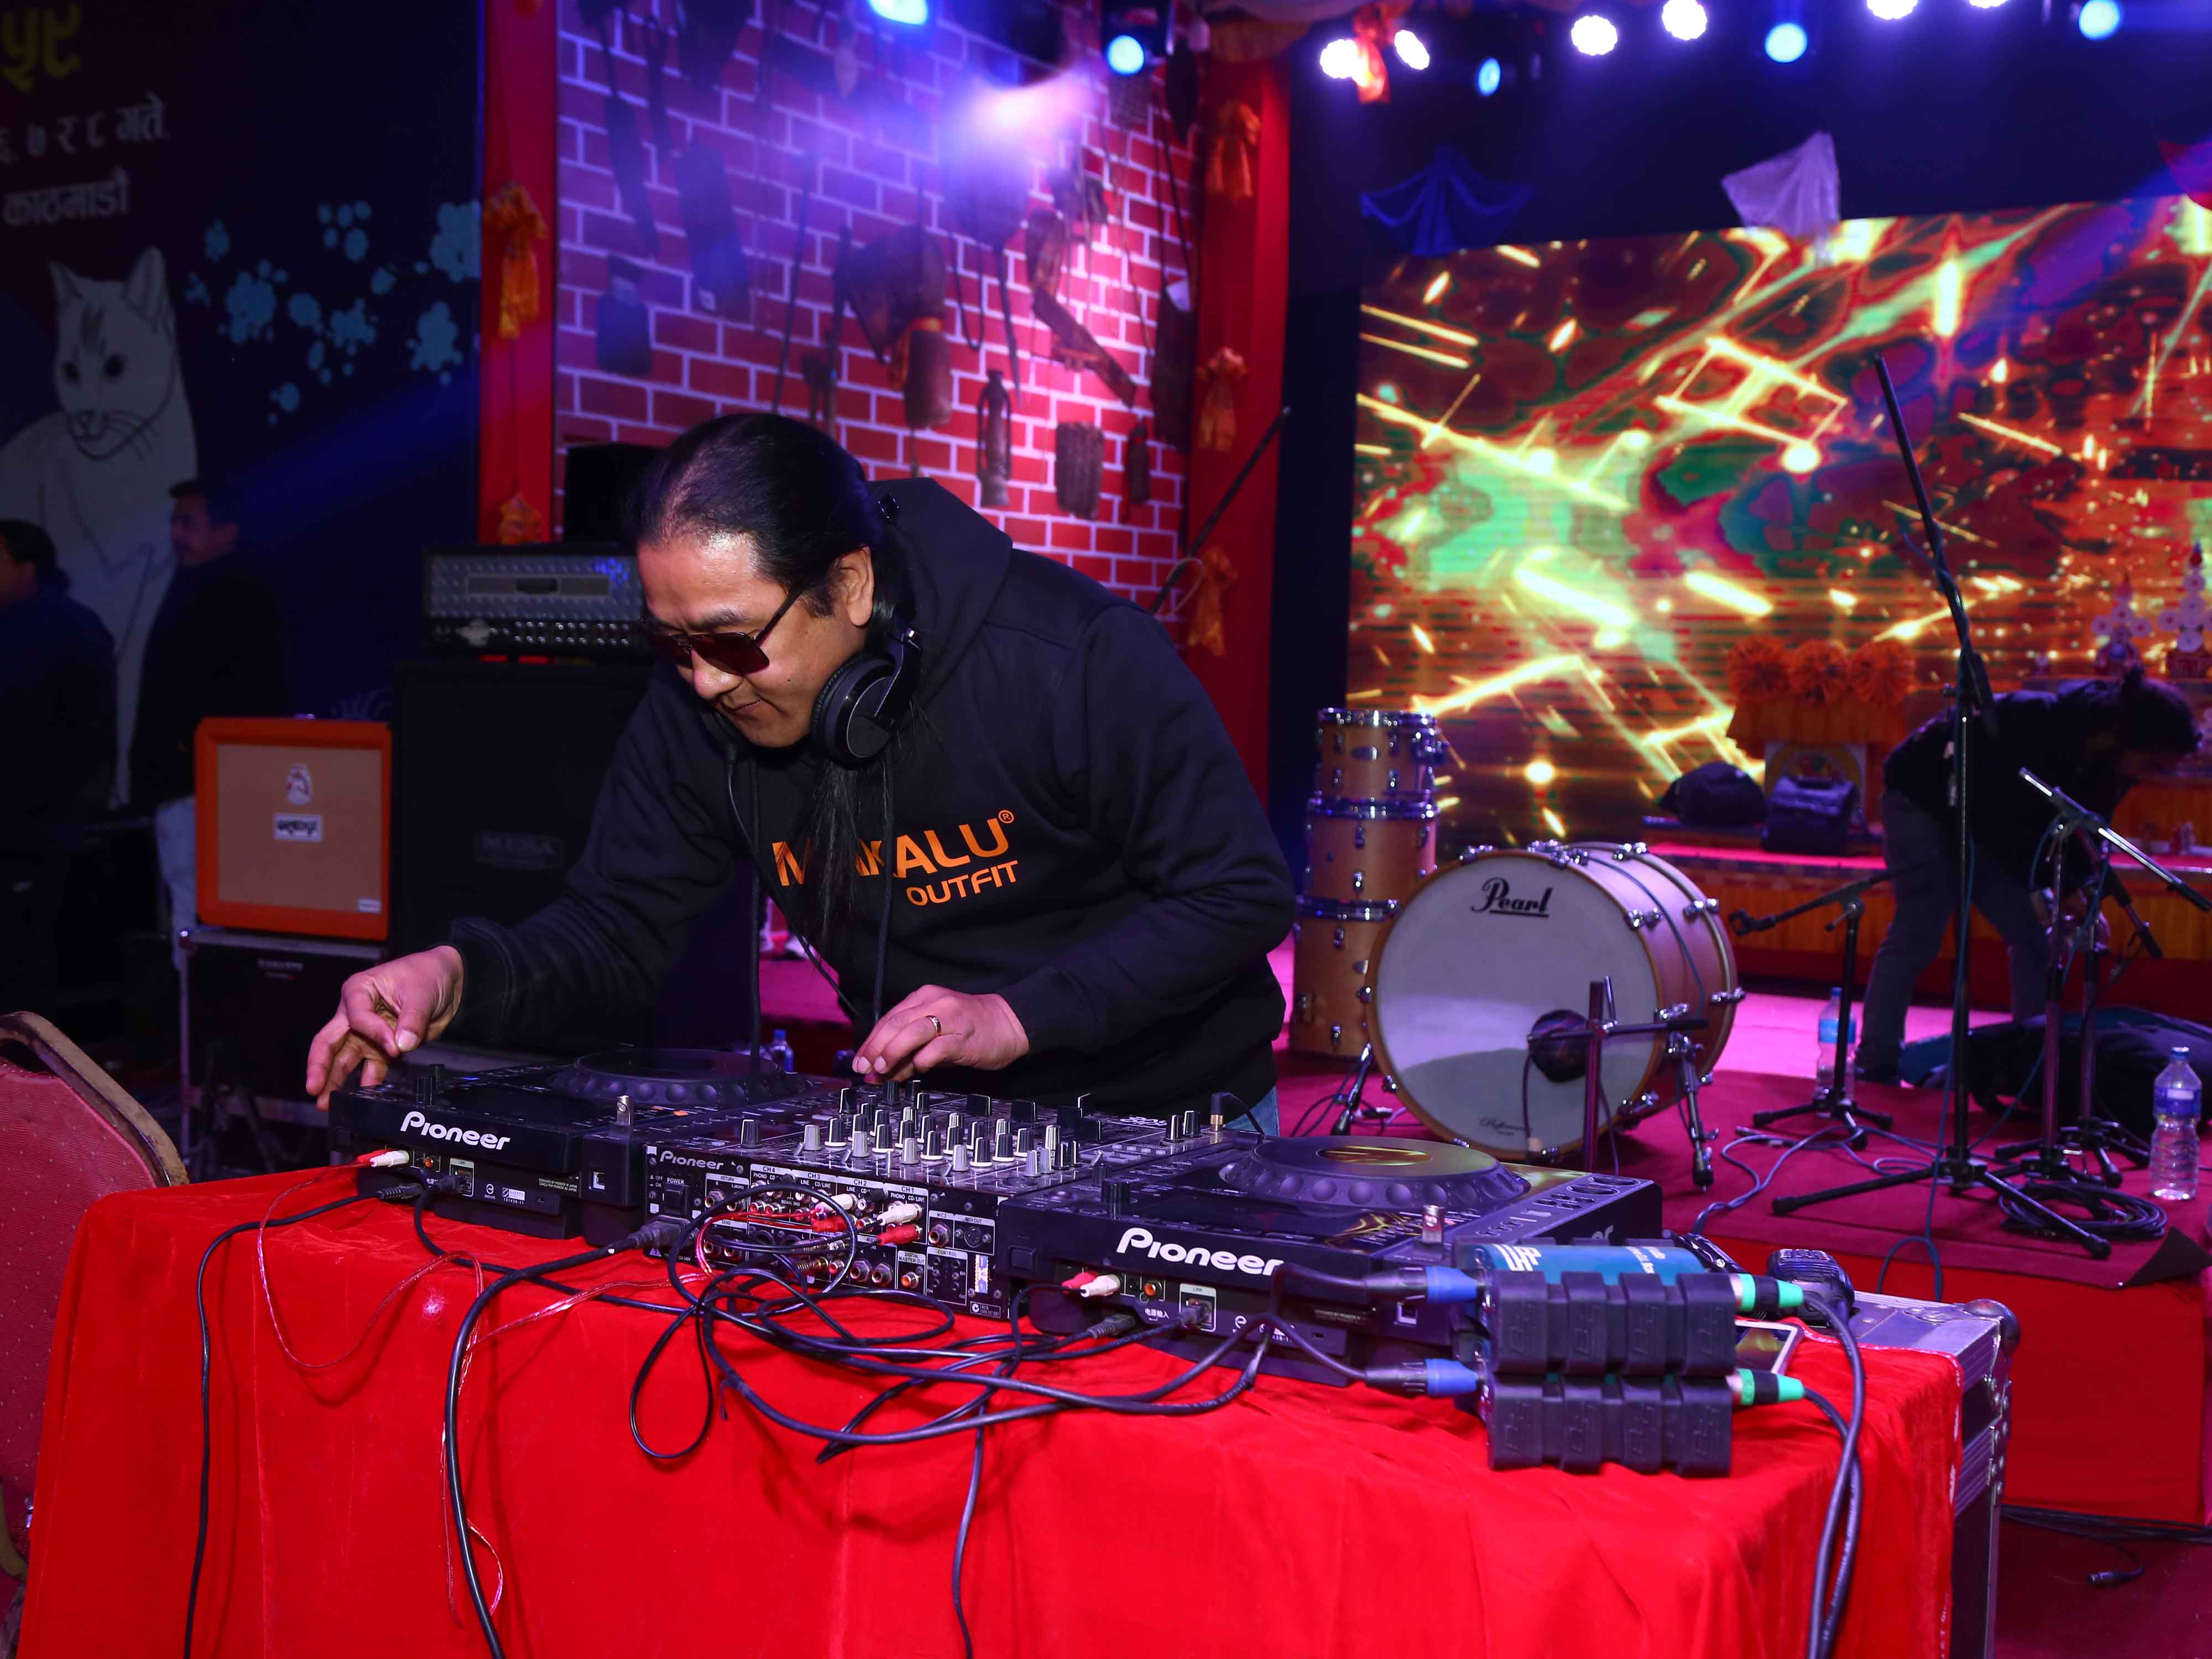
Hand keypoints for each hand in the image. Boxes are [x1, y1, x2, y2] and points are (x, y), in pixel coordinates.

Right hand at [304, 945, 466, 1107]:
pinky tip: (360, 1101)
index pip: (356, 1018)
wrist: (448, 979)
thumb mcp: (421, 993)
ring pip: (344, 1059)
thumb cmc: (427, 974)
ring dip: (336, 1081)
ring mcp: (367, 1033)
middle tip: (313, 1089)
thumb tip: (402, 1045)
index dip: (375, 1034)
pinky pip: (371, 1067)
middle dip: (320, 1067)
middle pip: (330, 1042)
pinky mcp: (382, 1047)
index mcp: (359, 991)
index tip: (395, 1046)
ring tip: (326, 1104)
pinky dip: (367, 1083)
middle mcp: (355, 1013)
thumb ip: (412, 1020)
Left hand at [852, 986, 1028, 1082]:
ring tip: (882, 1069)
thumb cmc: (971, 1029)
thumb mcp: (936, 1034)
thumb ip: (910, 1048)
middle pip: (896, 1023)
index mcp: (924, 998)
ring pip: (912, 1031)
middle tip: (864, 1068)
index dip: (871, 1041)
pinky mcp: (964, 1036)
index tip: (859, 1062)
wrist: (1010, 1023)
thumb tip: (882, 1070)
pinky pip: (938, 1047)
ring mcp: (950, 1018)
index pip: (889, 1018)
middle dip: (876, 1048)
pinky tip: (918, 1069)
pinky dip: (924, 1060)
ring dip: (893, 1051)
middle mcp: (935, 1003)